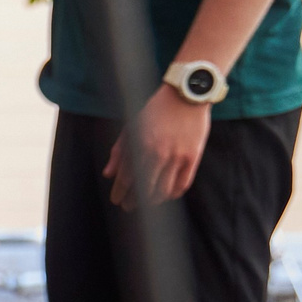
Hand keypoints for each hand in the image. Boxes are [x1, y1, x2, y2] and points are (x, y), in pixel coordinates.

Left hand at [103, 86, 210, 208]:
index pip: (126, 178)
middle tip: (128, 207)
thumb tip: (108, 174)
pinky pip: (182, 184)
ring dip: (153, 201)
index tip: (117, 200)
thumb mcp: (132, 126)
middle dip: (133, 201)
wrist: (186, 95)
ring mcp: (177, 156)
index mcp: (140, 145)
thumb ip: (119, 151)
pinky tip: (167, 195)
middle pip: (143, 189)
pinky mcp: (192, 157)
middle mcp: (158, 153)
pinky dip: (173, 193)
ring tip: (147, 204)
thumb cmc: (156, 110)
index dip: (120, 192)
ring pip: (163, 190)